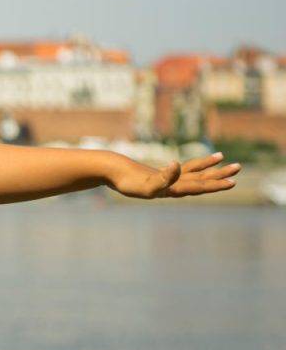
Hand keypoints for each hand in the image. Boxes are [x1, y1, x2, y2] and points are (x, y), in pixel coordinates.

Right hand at [108, 151, 240, 198]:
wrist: (111, 172)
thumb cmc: (126, 179)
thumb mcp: (145, 182)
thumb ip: (163, 176)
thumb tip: (178, 165)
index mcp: (173, 189)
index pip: (199, 187)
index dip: (215, 185)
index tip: (232, 182)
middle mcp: (174, 185)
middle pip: (202, 181)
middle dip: (220, 176)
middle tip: (238, 168)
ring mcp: (170, 179)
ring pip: (196, 174)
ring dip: (212, 169)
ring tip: (226, 160)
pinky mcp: (164, 173)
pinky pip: (185, 169)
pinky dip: (196, 165)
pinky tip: (203, 162)